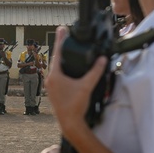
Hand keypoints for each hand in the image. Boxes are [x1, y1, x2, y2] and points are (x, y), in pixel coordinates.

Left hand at [44, 26, 107, 142]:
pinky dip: (62, 68)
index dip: (60, 40)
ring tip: (66, 48)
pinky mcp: (54, 91)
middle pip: (56, 59)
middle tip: (64, 35)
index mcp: (55, 76)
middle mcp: (50, 79)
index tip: (61, 29)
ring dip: (61, 58)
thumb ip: (95, 72)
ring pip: (56, 68)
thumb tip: (102, 59)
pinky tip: (67, 67)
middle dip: (61, 47)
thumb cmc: (75, 106)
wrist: (69, 123)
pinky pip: (57, 75)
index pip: (57, 53)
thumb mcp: (87, 86)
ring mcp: (51, 86)